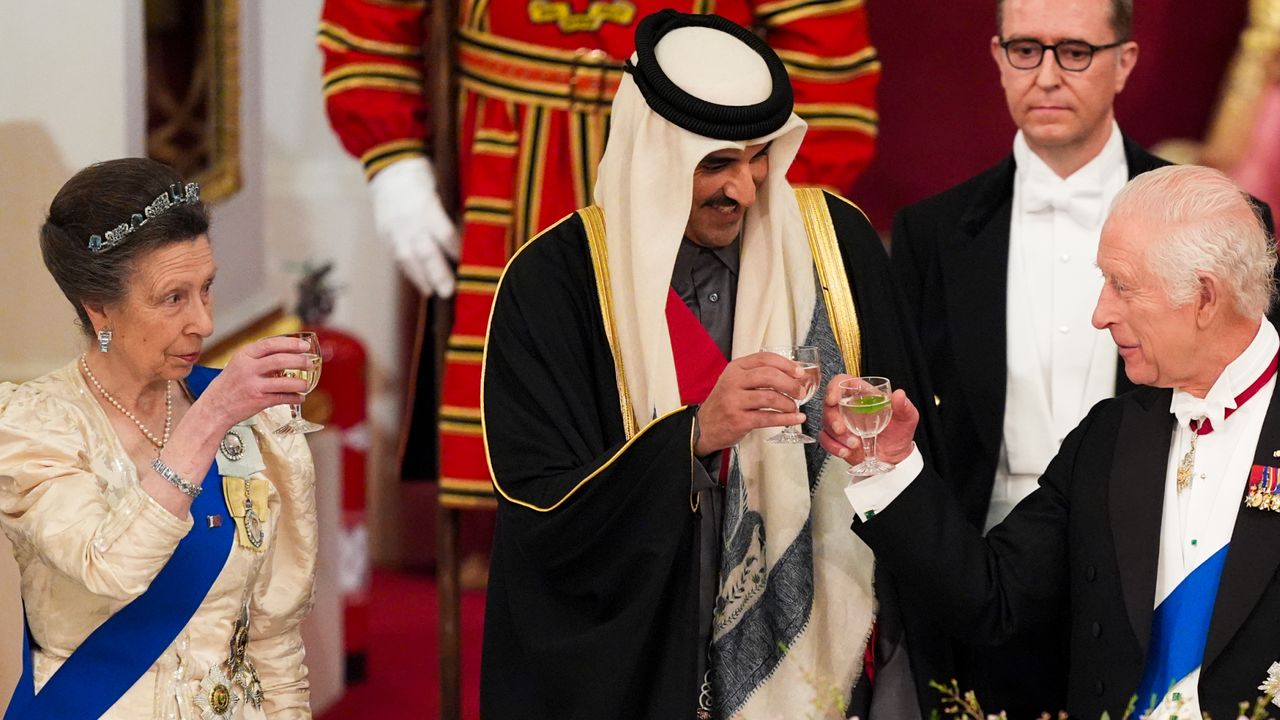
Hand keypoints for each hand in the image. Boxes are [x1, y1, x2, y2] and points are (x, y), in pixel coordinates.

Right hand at [196, 336, 312, 428]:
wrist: (214, 408)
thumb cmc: (229, 385)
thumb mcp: (239, 364)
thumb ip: (259, 358)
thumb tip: (288, 352)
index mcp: (244, 355)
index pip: (271, 344)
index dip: (291, 344)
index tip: (305, 346)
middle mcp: (248, 368)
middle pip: (280, 360)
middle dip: (300, 361)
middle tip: (310, 363)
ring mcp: (253, 385)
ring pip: (284, 381)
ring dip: (300, 383)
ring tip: (306, 384)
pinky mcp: (258, 401)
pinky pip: (282, 398)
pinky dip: (294, 398)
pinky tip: (300, 398)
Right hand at [368, 156, 459, 296]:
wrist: (388, 165)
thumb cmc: (421, 174)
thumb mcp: (441, 186)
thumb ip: (450, 211)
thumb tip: (468, 233)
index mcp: (426, 205)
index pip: (445, 234)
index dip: (456, 251)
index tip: (469, 265)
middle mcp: (409, 220)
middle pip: (425, 252)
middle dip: (437, 273)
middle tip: (448, 291)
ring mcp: (394, 228)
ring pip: (407, 258)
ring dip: (420, 278)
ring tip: (432, 292)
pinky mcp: (384, 232)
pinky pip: (396, 255)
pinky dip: (408, 270)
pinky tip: (418, 281)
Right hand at [694, 352, 808, 454]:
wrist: (704, 427)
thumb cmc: (726, 403)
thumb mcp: (737, 382)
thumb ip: (759, 376)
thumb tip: (794, 375)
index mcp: (735, 368)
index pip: (765, 359)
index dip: (786, 364)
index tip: (799, 373)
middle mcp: (733, 382)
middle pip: (769, 376)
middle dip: (790, 384)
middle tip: (800, 392)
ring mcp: (734, 401)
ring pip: (770, 397)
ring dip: (788, 403)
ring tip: (794, 407)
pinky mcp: (739, 420)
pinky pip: (768, 418)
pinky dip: (786, 419)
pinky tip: (796, 419)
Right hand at [818, 374, 917, 464]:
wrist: (894, 458)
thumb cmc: (899, 433)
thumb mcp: (907, 418)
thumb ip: (904, 406)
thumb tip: (899, 395)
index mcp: (863, 396)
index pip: (842, 383)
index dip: (833, 388)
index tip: (833, 399)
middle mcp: (848, 407)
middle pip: (829, 405)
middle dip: (832, 419)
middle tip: (841, 430)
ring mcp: (841, 423)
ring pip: (826, 423)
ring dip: (836, 436)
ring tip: (854, 445)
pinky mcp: (837, 439)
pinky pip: (825, 440)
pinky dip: (833, 447)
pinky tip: (845, 451)